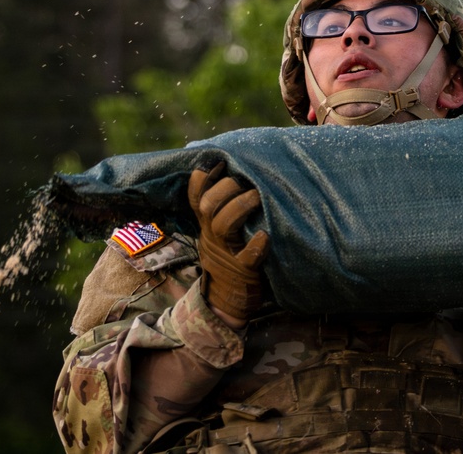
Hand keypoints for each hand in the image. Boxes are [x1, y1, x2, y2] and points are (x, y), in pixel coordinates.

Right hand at [188, 163, 269, 325]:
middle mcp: (213, 235)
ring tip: (258, 196)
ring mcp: (227, 253)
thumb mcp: (217, 232)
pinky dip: (256, 246)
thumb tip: (231, 172)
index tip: (218, 161)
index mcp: (207, 224)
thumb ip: (221, 207)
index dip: (203, 176)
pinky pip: (247, 258)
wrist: (226, 301)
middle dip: (226, 188)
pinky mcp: (243, 271)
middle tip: (247, 181)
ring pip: (224, 225)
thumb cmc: (229, 256)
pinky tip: (266, 235)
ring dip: (240, 207)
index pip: (196, 195)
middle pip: (208, 206)